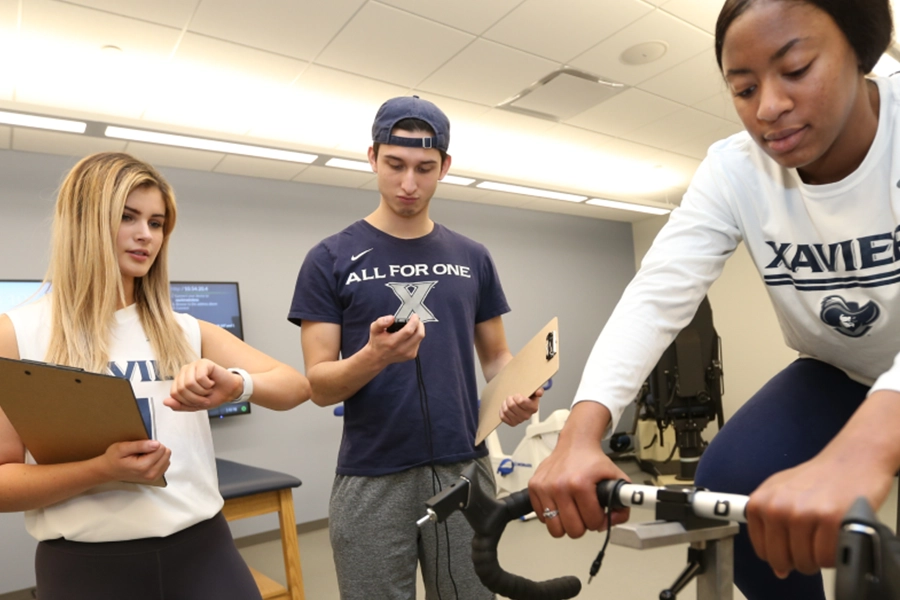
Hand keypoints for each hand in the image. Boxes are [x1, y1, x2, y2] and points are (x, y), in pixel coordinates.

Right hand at [100, 439, 169, 483]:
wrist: (108, 470)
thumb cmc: (113, 458)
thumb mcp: (123, 447)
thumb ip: (140, 445)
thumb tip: (156, 444)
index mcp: (144, 466)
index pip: (161, 448)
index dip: (151, 444)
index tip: (141, 447)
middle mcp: (151, 474)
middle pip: (166, 453)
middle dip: (156, 449)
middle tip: (142, 451)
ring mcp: (153, 477)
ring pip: (167, 458)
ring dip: (157, 454)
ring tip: (143, 455)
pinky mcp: (154, 477)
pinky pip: (165, 464)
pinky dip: (158, 459)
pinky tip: (147, 460)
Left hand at [164, 358, 242, 410]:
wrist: (229, 392)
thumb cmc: (213, 396)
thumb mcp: (194, 406)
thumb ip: (179, 405)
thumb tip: (165, 402)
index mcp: (180, 380)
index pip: (174, 393)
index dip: (187, 401)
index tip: (198, 401)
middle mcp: (184, 371)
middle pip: (181, 389)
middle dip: (195, 398)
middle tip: (205, 396)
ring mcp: (193, 365)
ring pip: (189, 383)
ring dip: (202, 391)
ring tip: (208, 389)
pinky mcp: (203, 363)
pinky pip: (200, 377)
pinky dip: (208, 384)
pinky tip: (212, 382)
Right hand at [368, 314, 424, 364]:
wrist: (378, 357)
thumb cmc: (377, 342)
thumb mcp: (374, 329)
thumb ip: (381, 322)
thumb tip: (391, 318)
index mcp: (393, 342)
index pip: (409, 331)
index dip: (414, 321)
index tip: (414, 316)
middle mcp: (402, 349)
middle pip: (419, 335)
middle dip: (419, 324)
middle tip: (415, 320)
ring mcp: (408, 353)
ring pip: (420, 338)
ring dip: (418, 330)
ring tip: (412, 326)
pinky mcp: (411, 355)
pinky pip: (418, 343)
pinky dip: (416, 337)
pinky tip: (410, 335)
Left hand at [499, 386, 542, 425]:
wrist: (523, 402)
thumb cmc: (528, 396)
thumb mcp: (534, 390)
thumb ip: (538, 390)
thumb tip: (539, 393)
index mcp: (533, 408)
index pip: (521, 401)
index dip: (516, 396)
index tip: (517, 394)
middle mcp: (527, 416)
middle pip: (512, 405)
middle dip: (510, 399)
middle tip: (512, 397)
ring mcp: (519, 420)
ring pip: (506, 410)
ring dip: (505, 404)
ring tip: (508, 401)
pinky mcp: (512, 423)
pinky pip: (503, 417)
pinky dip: (502, 410)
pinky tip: (506, 407)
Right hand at [528, 402, 630, 537]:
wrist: (575, 443)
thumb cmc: (592, 461)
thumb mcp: (616, 478)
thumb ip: (622, 504)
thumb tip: (613, 521)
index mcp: (580, 484)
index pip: (592, 522)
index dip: (599, 520)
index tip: (598, 512)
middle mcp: (559, 486)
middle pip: (573, 530)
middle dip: (582, 525)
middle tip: (584, 513)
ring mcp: (545, 487)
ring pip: (555, 529)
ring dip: (565, 524)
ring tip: (572, 512)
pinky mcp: (534, 487)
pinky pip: (542, 517)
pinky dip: (552, 515)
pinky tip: (560, 504)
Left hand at [747, 452, 893, 576]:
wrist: (851, 459)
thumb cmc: (817, 477)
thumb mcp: (779, 491)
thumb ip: (770, 523)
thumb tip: (774, 564)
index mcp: (760, 502)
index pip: (762, 550)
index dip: (779, 556)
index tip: (790, 550)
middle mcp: (777, 508)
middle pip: (781, 560)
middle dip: (797, 561)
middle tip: (811, 548)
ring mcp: (803, 514)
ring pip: (805, 562)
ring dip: (817, 559)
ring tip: (824, 539)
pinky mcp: (830, 519)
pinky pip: (827, 558)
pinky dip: (833, 557)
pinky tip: (835, 540)